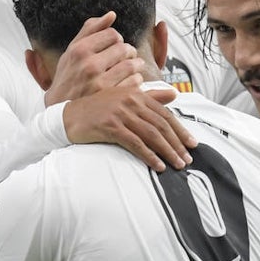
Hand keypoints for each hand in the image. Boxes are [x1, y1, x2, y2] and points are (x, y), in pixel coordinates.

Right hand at [44, 12, 143, 104]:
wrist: (60, 112)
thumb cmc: (67, 79)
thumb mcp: (71, 52)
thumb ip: (89, 30)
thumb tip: (111, 15)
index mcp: (79, 50)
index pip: (112, 34)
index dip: (117, 39)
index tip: (115, 45)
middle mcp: (89, 65)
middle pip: (124, 48)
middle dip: (128, 51)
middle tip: (128, 56)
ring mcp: (100, 82)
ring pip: (131, 65)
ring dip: (136, 65)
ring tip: (133, 67)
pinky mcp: (110, 98)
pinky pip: (134, 82)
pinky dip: (136, 80)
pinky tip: (131, 81)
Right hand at [63, 84, 196, 171]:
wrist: (67, 117)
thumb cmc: (96, 110)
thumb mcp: (122, 99)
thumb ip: (148, 96)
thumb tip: (173, 94)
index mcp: (135, 94)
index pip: (164, 113)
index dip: (180, 130)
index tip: (192, 144)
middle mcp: (130, 101)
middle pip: (161, 125)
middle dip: (177, 143)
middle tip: (188, 159)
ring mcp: (120, 113)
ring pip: (151, 135)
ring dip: (168, 152)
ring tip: (178, 165)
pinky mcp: (110, 126)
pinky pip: (135, 143)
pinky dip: (149, 156)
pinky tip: (158, 166)